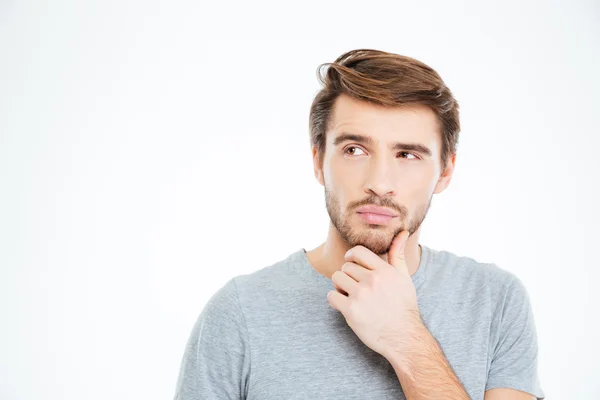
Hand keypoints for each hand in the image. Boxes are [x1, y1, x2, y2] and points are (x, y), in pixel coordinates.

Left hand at [327, 230, 421, 357]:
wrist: (403, 337)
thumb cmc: (404, 307)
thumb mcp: (404, 278)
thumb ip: (397, 255)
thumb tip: (402, 232)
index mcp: (384, 271)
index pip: (358, 251)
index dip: (351, 257)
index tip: (351, 264)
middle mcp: (372, 280)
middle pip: (345, 267)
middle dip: (348, 276)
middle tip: (356, 288)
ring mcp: (360, 295)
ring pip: (336, 279)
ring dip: (340, 287)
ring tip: (350, 295)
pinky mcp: (351, 310)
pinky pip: (331, 296)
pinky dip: (335, 300)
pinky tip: (345, 306)